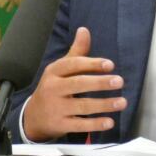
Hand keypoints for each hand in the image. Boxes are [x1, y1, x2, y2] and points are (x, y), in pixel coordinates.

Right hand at [23, 27, 126, 141]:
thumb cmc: (54, 87)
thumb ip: (76, 51)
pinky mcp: (60, 125)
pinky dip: (95, 124)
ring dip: (104, 104)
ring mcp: (56, 108)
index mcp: (54, 72)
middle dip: (100, 83)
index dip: (92, 64)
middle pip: (78, 84)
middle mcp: (53, 89)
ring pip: (82, 106)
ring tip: (122, 102)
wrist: (34, 116)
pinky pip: (80, 125)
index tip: (110, 65)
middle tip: (119, 81)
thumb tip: (84, 30)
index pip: (73, 65)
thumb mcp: (61, 68)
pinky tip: (110, 122)